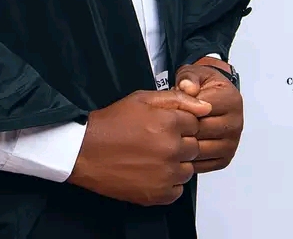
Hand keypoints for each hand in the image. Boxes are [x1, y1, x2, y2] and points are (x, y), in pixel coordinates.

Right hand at [67, 89, 211, 206]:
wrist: (86, 150)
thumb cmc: (113, 123)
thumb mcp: (142, 99)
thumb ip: (177, 99)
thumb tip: (206, 107)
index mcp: (169, 123)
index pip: (195, 123)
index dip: (180, 123)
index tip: (163, 125)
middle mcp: (172, 149)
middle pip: (194, 146)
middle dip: (180, 142)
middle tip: (156, 140)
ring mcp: (167, 174)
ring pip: (188, 169)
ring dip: (176, 163)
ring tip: (152, 155)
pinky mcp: (159, 194)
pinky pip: (178, 189)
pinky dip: (168, 182)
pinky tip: (150, 171)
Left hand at [175, 60, 243, 173]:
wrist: (212, 95)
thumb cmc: (202, 85)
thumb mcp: (194, 73)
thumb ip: (189, 77)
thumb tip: (187, 87)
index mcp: (230, 100)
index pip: (202, 110)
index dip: (182, 110)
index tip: (170, 108)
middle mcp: (236, 122)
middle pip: (201, 131)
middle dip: (181, 127)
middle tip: (165, 124)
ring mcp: (232, 142)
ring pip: (202, 150)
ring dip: (183, 145)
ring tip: (169, 136)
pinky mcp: (225, 158)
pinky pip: (205, 165)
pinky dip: (189, 160)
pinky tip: (178, 150)